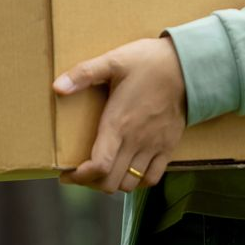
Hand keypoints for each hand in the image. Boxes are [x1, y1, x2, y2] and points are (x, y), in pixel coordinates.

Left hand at [52, 34, 187, 194]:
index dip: (80, 177)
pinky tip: (127, 170)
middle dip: (90, 182)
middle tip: (80, 172)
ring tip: (102, 171)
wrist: (187, 66)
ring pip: (130, 184)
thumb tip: (57, 86)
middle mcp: (136, 141)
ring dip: (112, 182)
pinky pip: (152, 178)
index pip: (99, 166)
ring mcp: (153, 146)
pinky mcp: (168, 147)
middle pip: (111, 182)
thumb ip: (83, 74)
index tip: (66, 174)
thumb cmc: (148, 62)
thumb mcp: (113, 60)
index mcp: (118, 123)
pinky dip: (137, 181)